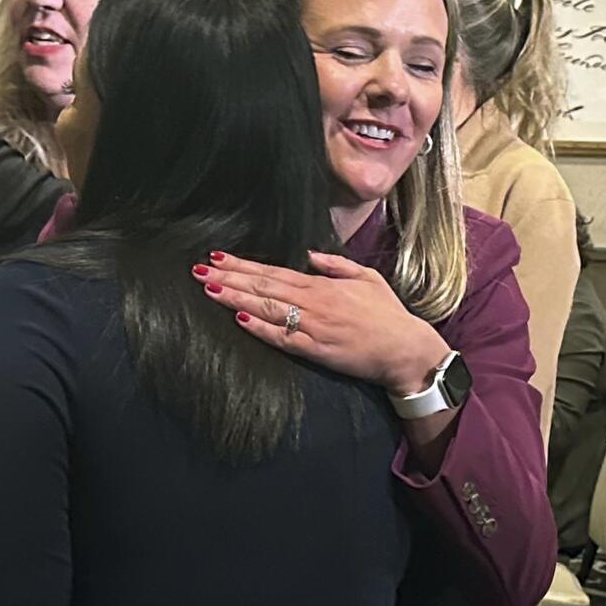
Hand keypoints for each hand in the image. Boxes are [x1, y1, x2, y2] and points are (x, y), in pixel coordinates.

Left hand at [191, 251, 450, 396]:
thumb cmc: (389, 315)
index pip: (274, 271)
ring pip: (267, 308)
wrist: (406, 350)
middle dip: (229, 277)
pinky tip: (238, 318)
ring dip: (236, 297)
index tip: (219, 257)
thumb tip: (309, 254)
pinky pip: (282, 338)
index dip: (244, 265)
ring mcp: (313, 326)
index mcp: (322, 285)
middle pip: (263, 287)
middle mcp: (314, 302)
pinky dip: (260, 327)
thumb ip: (336, 265)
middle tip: (199, 269)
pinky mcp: (316, 350)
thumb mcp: (367, 278)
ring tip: (209, 288)